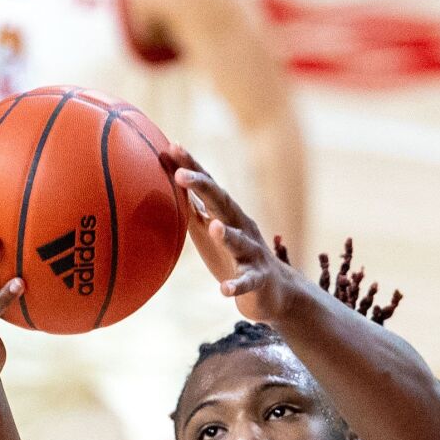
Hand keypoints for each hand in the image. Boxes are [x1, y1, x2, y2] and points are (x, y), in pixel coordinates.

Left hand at [166, 145, 301, 324]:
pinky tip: (224, 289)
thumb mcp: (210, 230)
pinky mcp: (257, 280)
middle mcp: (242, 228)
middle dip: (204, 188)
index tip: (172, 147)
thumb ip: (191, 209)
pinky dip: (236, 285)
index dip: (192, 166)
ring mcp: (251, 254)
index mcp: (228, 215)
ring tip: (215, 227)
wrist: (273, 292)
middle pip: (223, 204)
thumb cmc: (233, 257)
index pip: (209, 186)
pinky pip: (246, 282)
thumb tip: (166, 182)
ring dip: (228, 235)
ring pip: (240, 242)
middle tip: (181, 175)